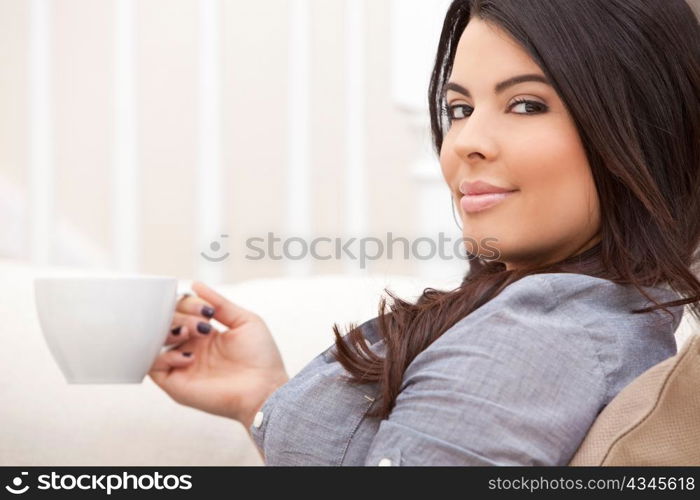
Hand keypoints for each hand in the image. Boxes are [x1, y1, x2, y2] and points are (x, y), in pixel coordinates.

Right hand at [149, 281, 288, 427]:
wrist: (265, 389)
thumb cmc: (261, 357)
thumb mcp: (245, 321)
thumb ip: (220, 304)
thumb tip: (195, 284)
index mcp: (204, 332)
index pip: (181, 309)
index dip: (188, 303)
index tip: (207, 310)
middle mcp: (190, 346)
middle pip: (166, 320)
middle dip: (180, 315)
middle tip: (202, 324)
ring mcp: (181, 365)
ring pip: (155, 340)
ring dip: (170, 331)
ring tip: (192, 333)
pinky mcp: (175, 384)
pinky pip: (152, 365)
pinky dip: (166, 356)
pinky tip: (190, 356)